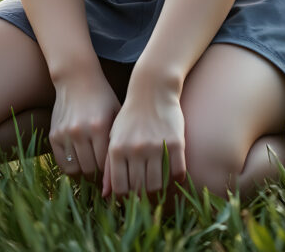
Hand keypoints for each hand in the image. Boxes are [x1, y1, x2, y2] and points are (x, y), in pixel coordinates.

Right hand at [48, 68, 121, 181]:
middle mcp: (80, 131)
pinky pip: (62, 163)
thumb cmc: (103, 98)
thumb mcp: (115, 115)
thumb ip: (116, 144)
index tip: (114, 174)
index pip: (104, 165)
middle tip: (103, 176)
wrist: (77, 78)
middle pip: (89, 170)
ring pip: (74, 170)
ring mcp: (64, 133)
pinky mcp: (53, 135)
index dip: (110, 174)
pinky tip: (79, 163)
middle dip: (98, 177)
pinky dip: (70, 168)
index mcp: (99, 127)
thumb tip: (116, 179)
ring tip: (92, 171)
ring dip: (84, 174)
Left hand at [101, 80, 185, 200]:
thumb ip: (109, 166)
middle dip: (142, 195)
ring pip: (158, 185)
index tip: (130, 194)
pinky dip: (175, 179)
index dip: (125, 196)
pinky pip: (177, 173)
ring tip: (157, 182)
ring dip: (158, 189)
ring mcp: (157, 146)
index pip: (120, 188)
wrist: (152, 89)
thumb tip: (106, 195)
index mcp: (117, 149)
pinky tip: (172, 173)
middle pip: (140, 189)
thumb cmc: (130, 116)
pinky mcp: (176, 143)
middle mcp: (136, 149)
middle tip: (145, 191)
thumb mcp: (114, 137)